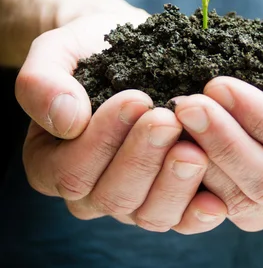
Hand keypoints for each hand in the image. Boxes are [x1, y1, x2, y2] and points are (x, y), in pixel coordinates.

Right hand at [16, 14, 226, 233]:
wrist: (133, 46)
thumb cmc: (91, 50)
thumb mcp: (57, 52)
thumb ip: (42, 82)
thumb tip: (67, 120)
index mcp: (51, 162)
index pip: (71, 171)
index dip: (102, 142)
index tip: (136, 98)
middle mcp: (90, 191)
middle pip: (112, 197)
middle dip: (142, 158)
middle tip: (168, 118)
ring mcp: (133, 200)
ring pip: (149, 215)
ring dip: (174, 184)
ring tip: (195, 149)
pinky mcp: (171, 199)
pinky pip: (183, 221)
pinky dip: (199, 214)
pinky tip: (216, 198)